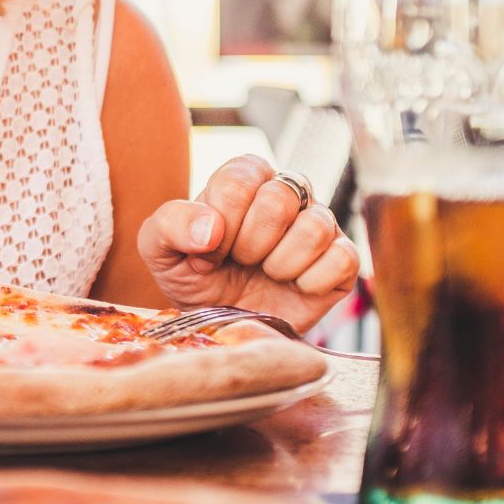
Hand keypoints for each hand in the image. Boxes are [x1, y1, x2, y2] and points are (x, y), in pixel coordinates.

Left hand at [139, 155, 359, 330]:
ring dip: (280, 265)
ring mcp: (319, 223)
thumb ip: (170, 225)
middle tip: (239, 263)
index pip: (238, 180)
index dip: (220, 223)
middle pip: (279, 199)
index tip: (208, 251)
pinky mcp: (342, 259)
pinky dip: (312, 282)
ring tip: (265, 275)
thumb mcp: (160, 250)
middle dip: (249, 245)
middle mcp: (287, 191)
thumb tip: (210, 228)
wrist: (225, 326)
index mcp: (244, 177)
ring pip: (314, 228)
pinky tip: (294, 288)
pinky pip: (343, 259)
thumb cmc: (195, 278)